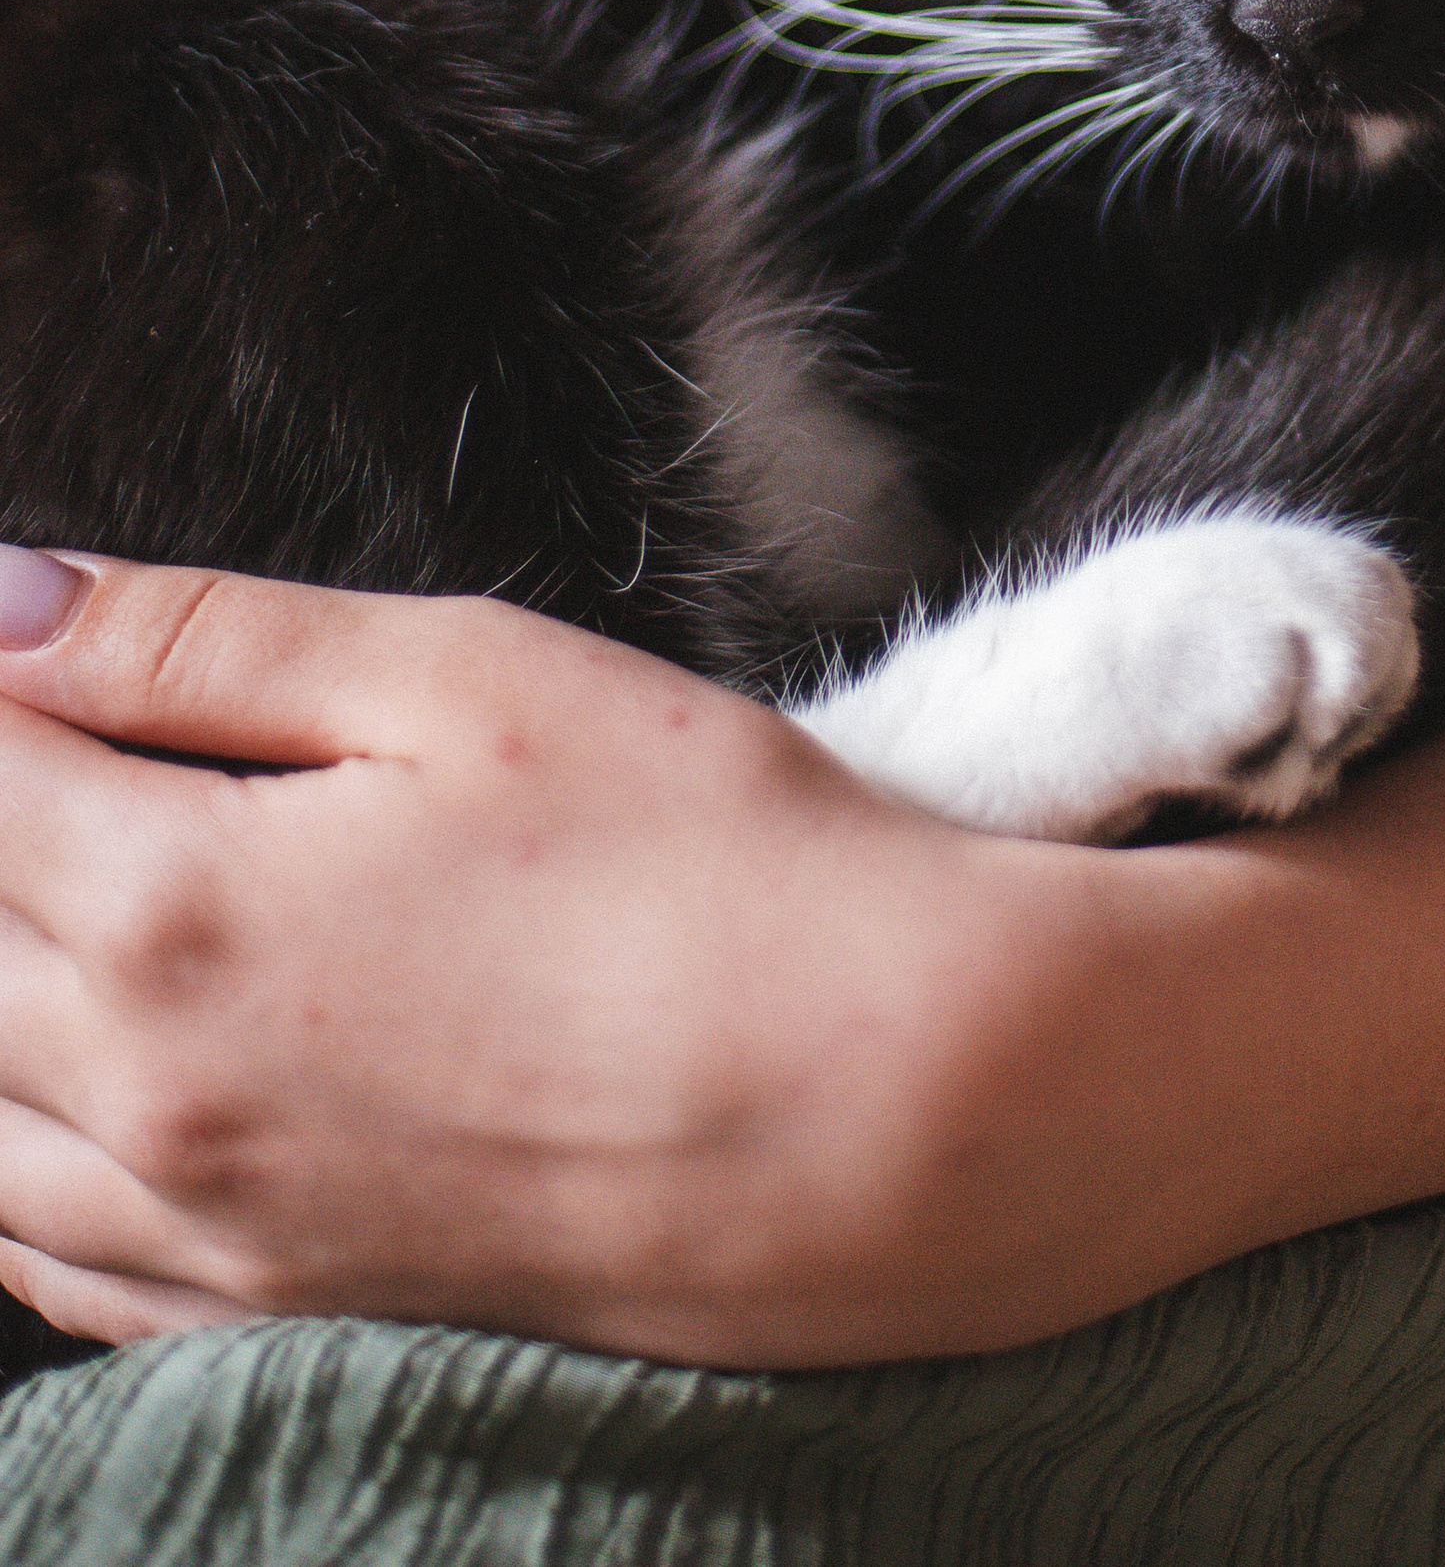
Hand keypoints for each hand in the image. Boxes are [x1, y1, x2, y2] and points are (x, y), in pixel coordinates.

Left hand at [0, 547, 1444, 1367]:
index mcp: (176, 908)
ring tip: (66, 876)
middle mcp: (147, 1093)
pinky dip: (15, 1149)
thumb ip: (212, 641)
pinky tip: (69, 1075)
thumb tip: (9, 599)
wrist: (892, 1112)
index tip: (9, 630)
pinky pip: (44, 1254)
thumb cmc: (713, 864)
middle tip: (45, 730)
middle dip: (1, 811)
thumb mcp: (475, 678)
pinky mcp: (277, 1308)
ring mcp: (205, 1226)